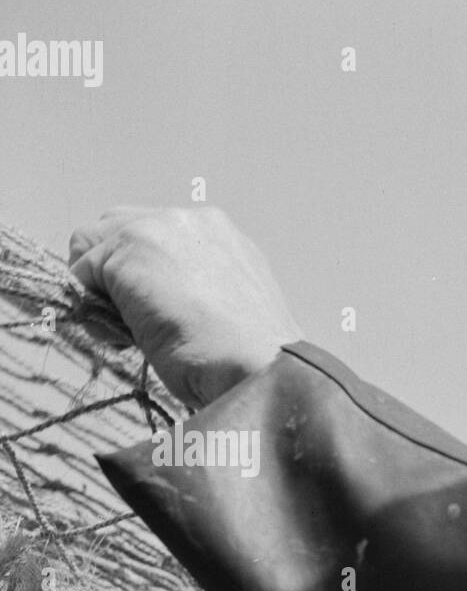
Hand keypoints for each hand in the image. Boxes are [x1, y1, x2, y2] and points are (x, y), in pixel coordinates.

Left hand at [68, 206, 303, 408]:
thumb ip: (193, 288)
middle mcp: (192, 220)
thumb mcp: (227, 309)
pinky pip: (82, 272)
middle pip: (118, 227)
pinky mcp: (131, 248)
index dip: (146, 276)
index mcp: (222, 236)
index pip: (156, 237)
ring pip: (92, 244)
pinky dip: (93, 306)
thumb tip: (150, 300)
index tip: (159, 314)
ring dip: (103, 287)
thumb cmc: (249, 359)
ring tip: (133, 332)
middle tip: (136, 323)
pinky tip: (129, 336)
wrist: (260, 370)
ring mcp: (160, 228)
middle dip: (115, 271)